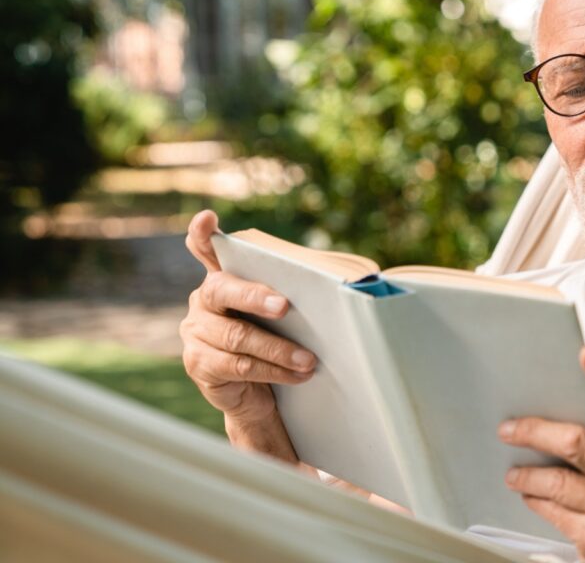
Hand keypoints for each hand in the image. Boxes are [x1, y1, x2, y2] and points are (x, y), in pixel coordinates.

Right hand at [179, 210, 316, 428]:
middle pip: (221, 290)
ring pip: (237, 336)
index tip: (209, 219)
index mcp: (223, 277)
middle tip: (285, 306)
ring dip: (278, 349)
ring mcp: (196, 333)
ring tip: (310, 359)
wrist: (261, 395)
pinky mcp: (199, 364)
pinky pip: (239, 366)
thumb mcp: (287, 313)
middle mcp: (202, 301)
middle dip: (255, 296)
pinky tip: (298, 374)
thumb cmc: (280, 341)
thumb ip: (297, 289)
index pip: (205, 249)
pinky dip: (274, 370)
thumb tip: (358, 277)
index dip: (203, 234)